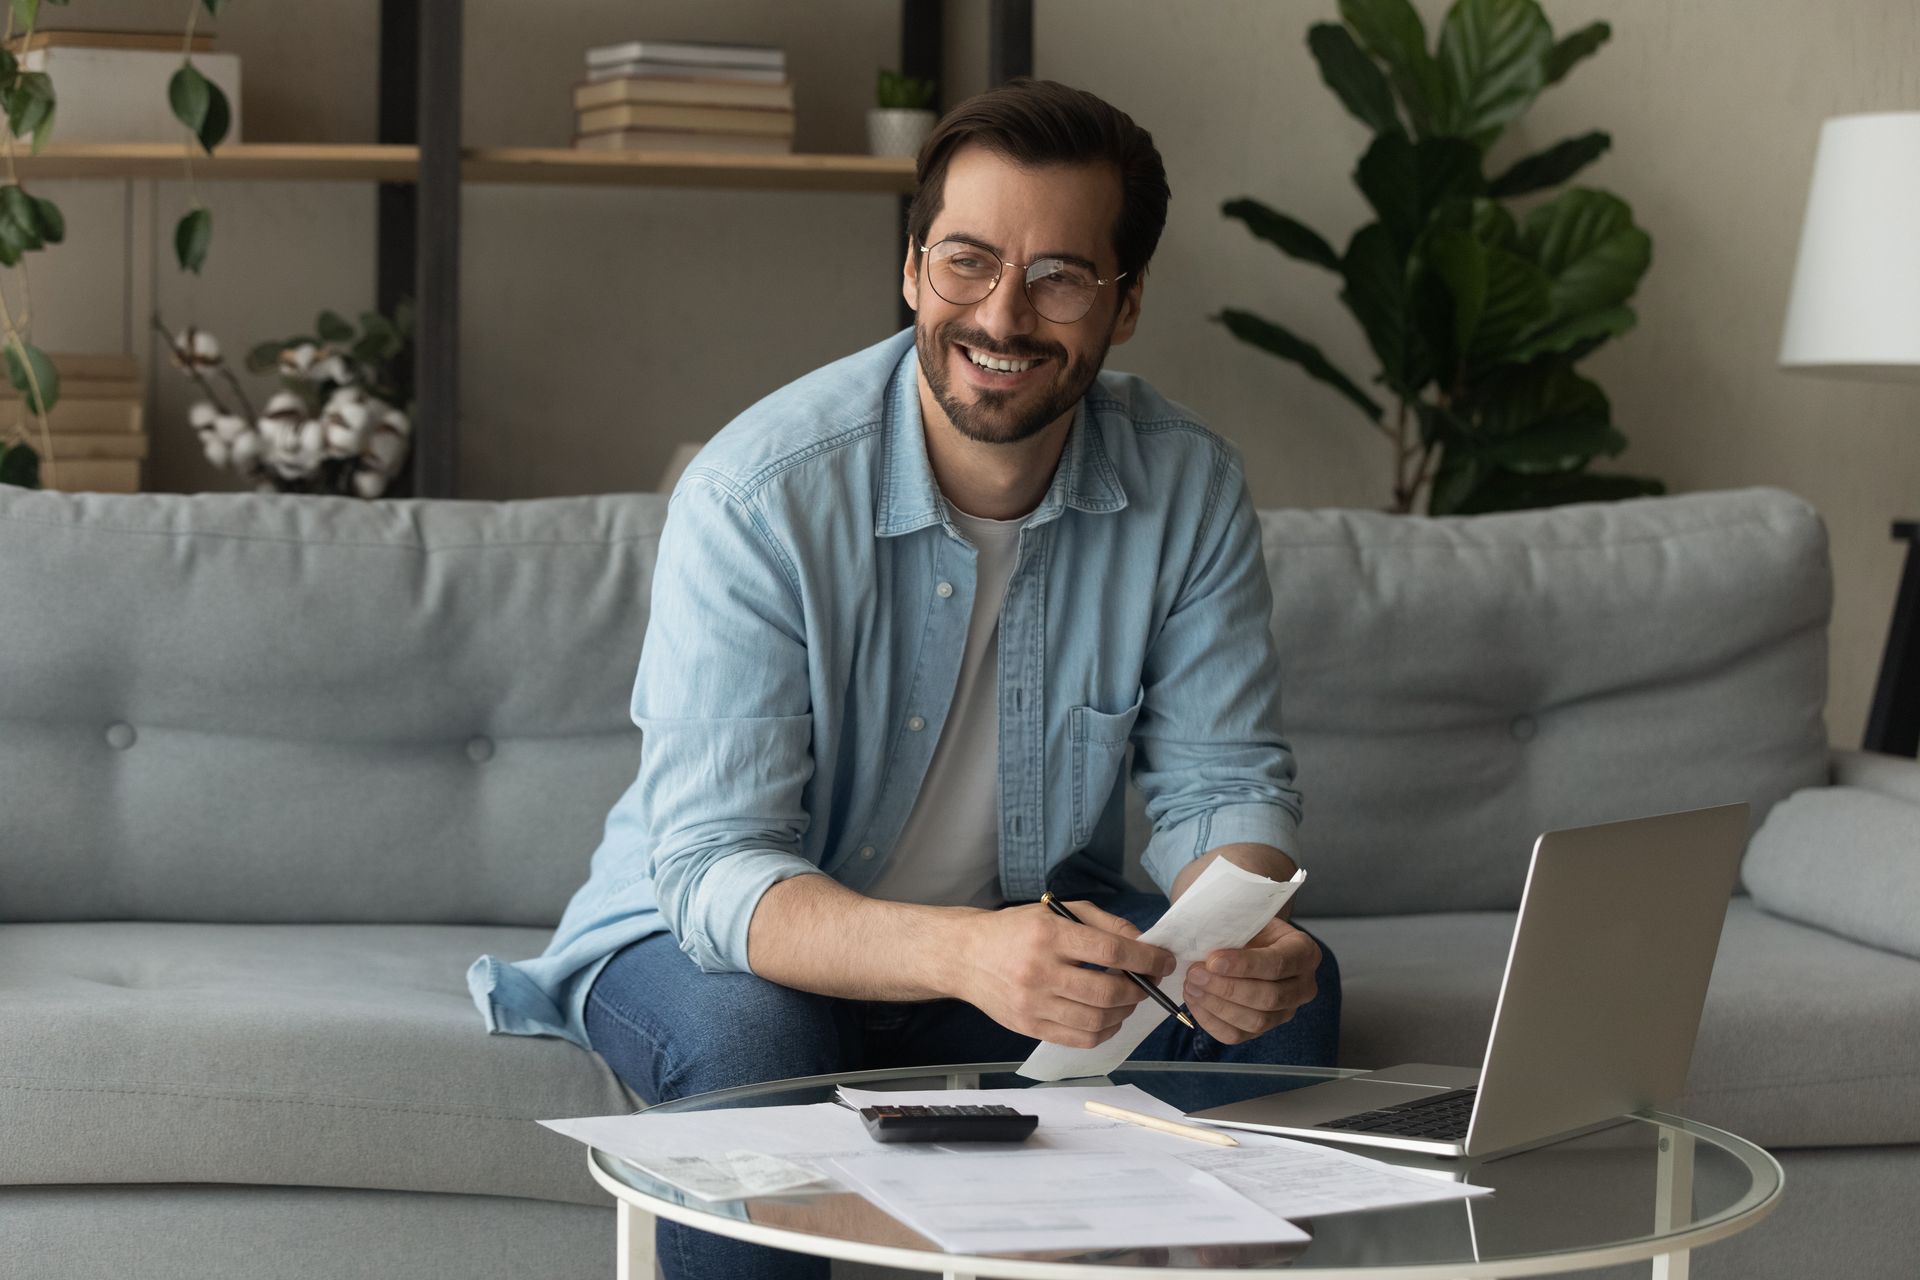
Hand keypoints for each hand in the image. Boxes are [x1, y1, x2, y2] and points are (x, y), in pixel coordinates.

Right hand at [954, 901, 1174, 1046]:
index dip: (1147, 958)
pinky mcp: (1028, 1027)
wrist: (965, 955)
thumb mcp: (1056, 912)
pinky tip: (1109, 1017)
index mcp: (1049, 934)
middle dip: (1139, 990)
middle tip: (1147, 983)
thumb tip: (1144, 944)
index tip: (1165, 961)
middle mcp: (1039, 970)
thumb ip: (1103, 924)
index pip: (1111, 951)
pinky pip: (1080, 1039)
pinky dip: (1105, 1031)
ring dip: (1124, 1011)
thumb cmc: (1015, 929)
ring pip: (1097, 1020)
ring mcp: (1033, 1004)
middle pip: (1108, 991)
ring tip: (1128, 999)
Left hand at [1181, 915, 1319, 1044]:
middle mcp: (1303, 986)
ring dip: (1217, 1005)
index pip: (1278, 964)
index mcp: (1304, 952)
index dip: (1244, 965)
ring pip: (1255, 1021)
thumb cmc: (1248, 928)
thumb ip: (1233, 929)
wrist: (1248, 942)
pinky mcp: (1264, 1029)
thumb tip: (1204, 945)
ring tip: (1192, 986)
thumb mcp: (1247, 919)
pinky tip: (1195, 1001)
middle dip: (1227, 988)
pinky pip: (1237, 1035)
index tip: (1213, 961)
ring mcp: (1286, 1012)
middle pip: (1269, 998)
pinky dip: (1211, 1021)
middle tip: (1195, 974)